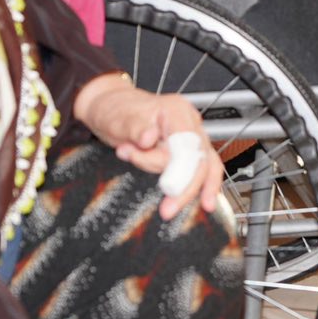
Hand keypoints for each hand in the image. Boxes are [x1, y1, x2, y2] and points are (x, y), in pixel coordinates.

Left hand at [73, 73, 225, 219]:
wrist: (112, 109)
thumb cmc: (116, 111)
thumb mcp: (119, 119)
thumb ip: (136, 128)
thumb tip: (149, 138)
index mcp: (177, 111)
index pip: (188, 144)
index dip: (180, 168)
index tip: (166, 187)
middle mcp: (189, 122)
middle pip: (201, 158)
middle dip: (186, 186)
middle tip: (168, 209)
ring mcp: (189, 136)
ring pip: (205, 166)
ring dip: (190, 190)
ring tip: (171, 208)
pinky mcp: (185, 149)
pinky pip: (199, 169)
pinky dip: (196, 186)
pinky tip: (196, 201)